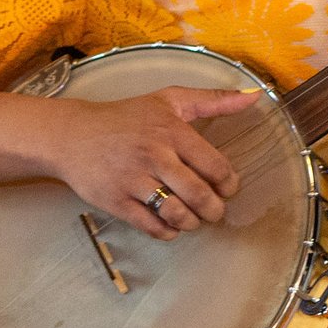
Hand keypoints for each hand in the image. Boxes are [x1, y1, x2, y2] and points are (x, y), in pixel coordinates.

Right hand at [46, 85, 256, 240]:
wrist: (71, 135)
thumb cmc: (125, 117)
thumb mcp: (170, 100)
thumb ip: (214, 99)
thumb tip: (255, 95)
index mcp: (172, 131)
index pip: (215, 166)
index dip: (229, 184)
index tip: (228, 189)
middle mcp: (154, 156)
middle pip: (199, 194)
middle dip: (214, 210)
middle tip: (215, 211)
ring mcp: (133, 180)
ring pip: (176, 213)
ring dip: (192, 222)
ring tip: (194, 219)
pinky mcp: (115, 201)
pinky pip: (150, 225)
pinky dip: (167, 232)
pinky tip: (170, 226)